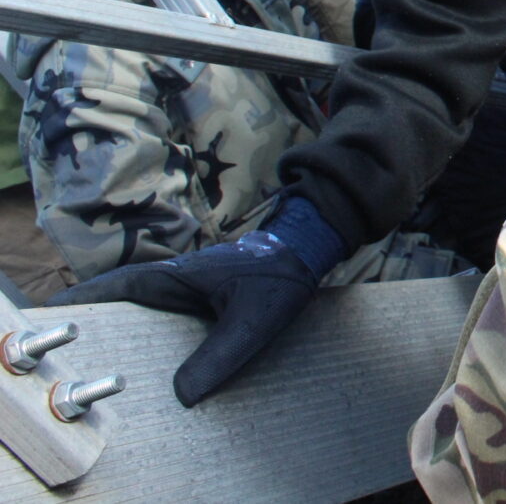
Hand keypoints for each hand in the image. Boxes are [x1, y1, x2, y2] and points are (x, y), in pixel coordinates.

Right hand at [47, 232, 316, 406]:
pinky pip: (165, 332)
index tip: (52, 319)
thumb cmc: (278, 276)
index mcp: (173, 277)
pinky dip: (154, 350)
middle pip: (121, 311)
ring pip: (142, 323)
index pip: (114, 288)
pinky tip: (152, 380)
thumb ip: (221, 355)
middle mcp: (170, 286)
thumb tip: (183, 396)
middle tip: (74, 367)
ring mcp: (183, 298)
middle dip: (99, 334)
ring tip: (105, 382)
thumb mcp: (253, 320)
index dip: (82, 303)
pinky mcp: (197, 310)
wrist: (305, 257)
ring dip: (126, 345)